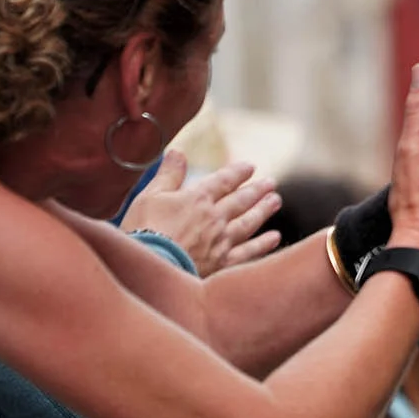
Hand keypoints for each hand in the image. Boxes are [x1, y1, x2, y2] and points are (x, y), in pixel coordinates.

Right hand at [121, 151, 281, 274]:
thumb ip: (168, 174)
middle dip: (256, 190)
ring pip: (249, 222)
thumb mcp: (149, 196)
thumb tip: (177, 152)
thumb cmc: (143, 229)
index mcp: (198, 198)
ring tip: (276, 201)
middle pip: (241, 200)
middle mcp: (215, 217)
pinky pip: (248, 251)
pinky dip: (263, 243)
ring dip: (263, 210)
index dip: (238, 172)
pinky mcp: (222, 263)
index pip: (223, 181)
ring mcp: (221, 240)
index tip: (250, 167)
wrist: (149, 265)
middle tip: (271, 183)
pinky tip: (275, 237)